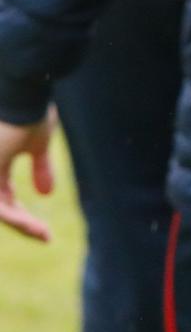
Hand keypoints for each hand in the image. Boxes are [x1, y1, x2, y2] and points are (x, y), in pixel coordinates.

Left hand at [0, 107, 57, 242]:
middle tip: (46, 236)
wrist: (22, 95)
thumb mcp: (38, 145)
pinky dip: (15, 217)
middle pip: (1, 209)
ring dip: (21, 224)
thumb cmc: (29, 113)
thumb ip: (40, 169)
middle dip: (24, 224)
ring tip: (43, 234)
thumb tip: (46, 194)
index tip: (46, 231)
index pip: (6, 201)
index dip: (25, 217)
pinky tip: (33, 226)